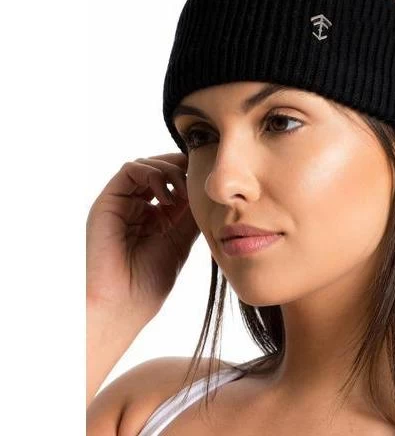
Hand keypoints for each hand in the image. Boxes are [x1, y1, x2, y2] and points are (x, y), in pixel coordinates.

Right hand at [86, 152, 198, 321]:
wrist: (120, 306)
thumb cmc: (148, 284)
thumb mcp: (181, 241)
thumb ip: (191, 213)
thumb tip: (207, 189)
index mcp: (154, 217)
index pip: (175, 184)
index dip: (191, 178)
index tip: (209, 185)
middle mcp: (136, 207)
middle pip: (160, 170)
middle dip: (182, 169)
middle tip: (197, 182)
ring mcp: (122, 203)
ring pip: (146, 165)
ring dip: (170, 170)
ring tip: (183, 193)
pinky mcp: (108, 201)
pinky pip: (130, 169)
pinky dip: (153, 173)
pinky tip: (167, 196)